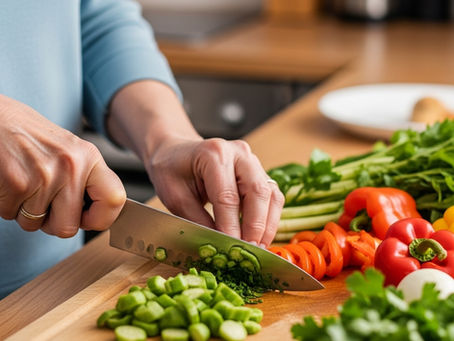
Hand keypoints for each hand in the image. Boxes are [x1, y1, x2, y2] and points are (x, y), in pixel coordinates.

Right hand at [0, 95, 125, 236]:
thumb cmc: (29, 135)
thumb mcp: (68, 150)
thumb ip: (85, 179)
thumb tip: (100, 215)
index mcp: (89, 157)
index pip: (115, 199)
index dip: (101, 218)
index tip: (87, 218)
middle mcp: (71, 166)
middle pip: (68, 228)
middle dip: (51, 223)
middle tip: (43, 203)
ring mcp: (44, 176)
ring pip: (35, 224)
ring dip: (25, 211)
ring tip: (23, 183)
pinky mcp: (16, 183)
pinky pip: (11, 215)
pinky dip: (7, 205)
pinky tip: (9, 182)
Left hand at [145, 137, 284, 246]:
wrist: (177, 152)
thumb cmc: (172, 172)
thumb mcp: (176, 198)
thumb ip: (198, 220)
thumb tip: (218, 246)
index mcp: (213, 154)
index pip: (227, 196)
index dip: (231, 226)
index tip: (232, 249)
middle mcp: (238, 153)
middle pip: (257, 192)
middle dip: (255, 226)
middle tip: (250, 252)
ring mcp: (252, 160)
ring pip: (270, 194)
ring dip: (267, 224)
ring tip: (258, 248)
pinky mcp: (259, 171)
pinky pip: (272, 196)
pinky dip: (269, 218)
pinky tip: (260, 236)